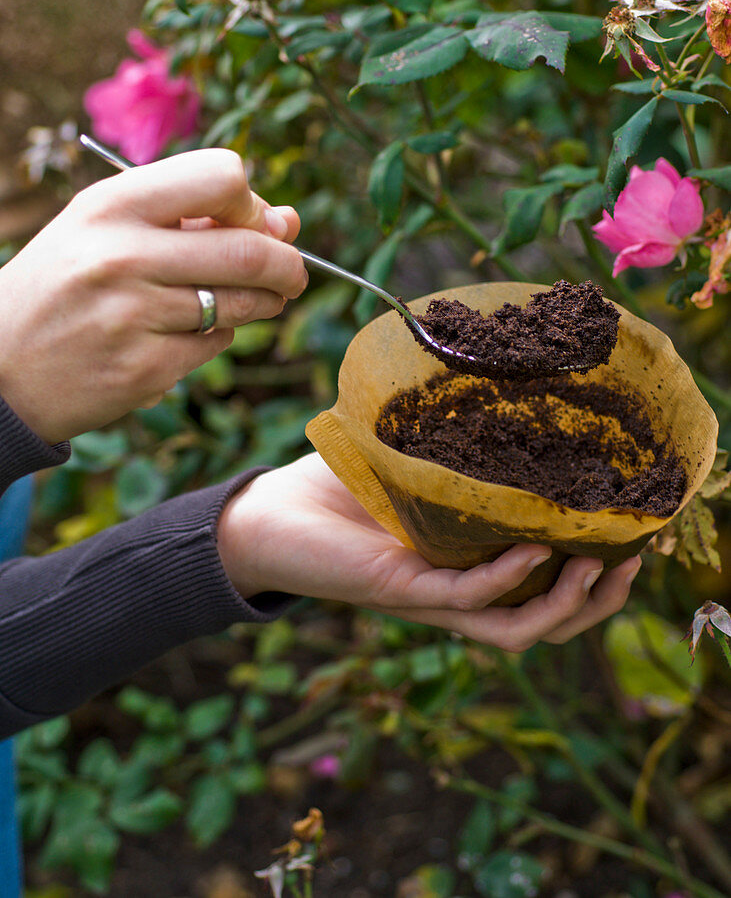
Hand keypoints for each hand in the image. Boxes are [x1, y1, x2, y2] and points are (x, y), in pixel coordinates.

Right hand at [0, 149, 306, 442]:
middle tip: (292, 274)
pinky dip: (218, 336)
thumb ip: (194, 218)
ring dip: (264, 302)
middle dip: (288, 264)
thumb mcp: (107, 230)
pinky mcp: (145, 370)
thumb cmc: (63, 284)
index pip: (223, 177)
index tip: (252, 223)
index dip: (251, 202)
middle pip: (250, 250)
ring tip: (252, 300)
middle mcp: (121, 256)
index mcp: (111, 205)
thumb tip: (288, 221)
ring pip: (241, 303)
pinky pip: (215, 344)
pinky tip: (188, 332)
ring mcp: (133, 316)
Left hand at [217, 453, 641, 650]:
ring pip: (516, 628)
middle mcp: (456, 589)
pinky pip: (466, 599)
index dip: (597, 570)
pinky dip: (506, 579)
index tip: (636, 533)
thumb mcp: (411, 453)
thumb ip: (453, 433)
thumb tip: (498, 370)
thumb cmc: (337, 482)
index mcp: (468, 562)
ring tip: (594, 566)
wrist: (267, 513)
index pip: (546, 583)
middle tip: (633, 558)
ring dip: (564, 606)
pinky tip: (532, 550)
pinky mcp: (400, 590)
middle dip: (598, 599)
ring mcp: (430, 597)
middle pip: (546, 619)